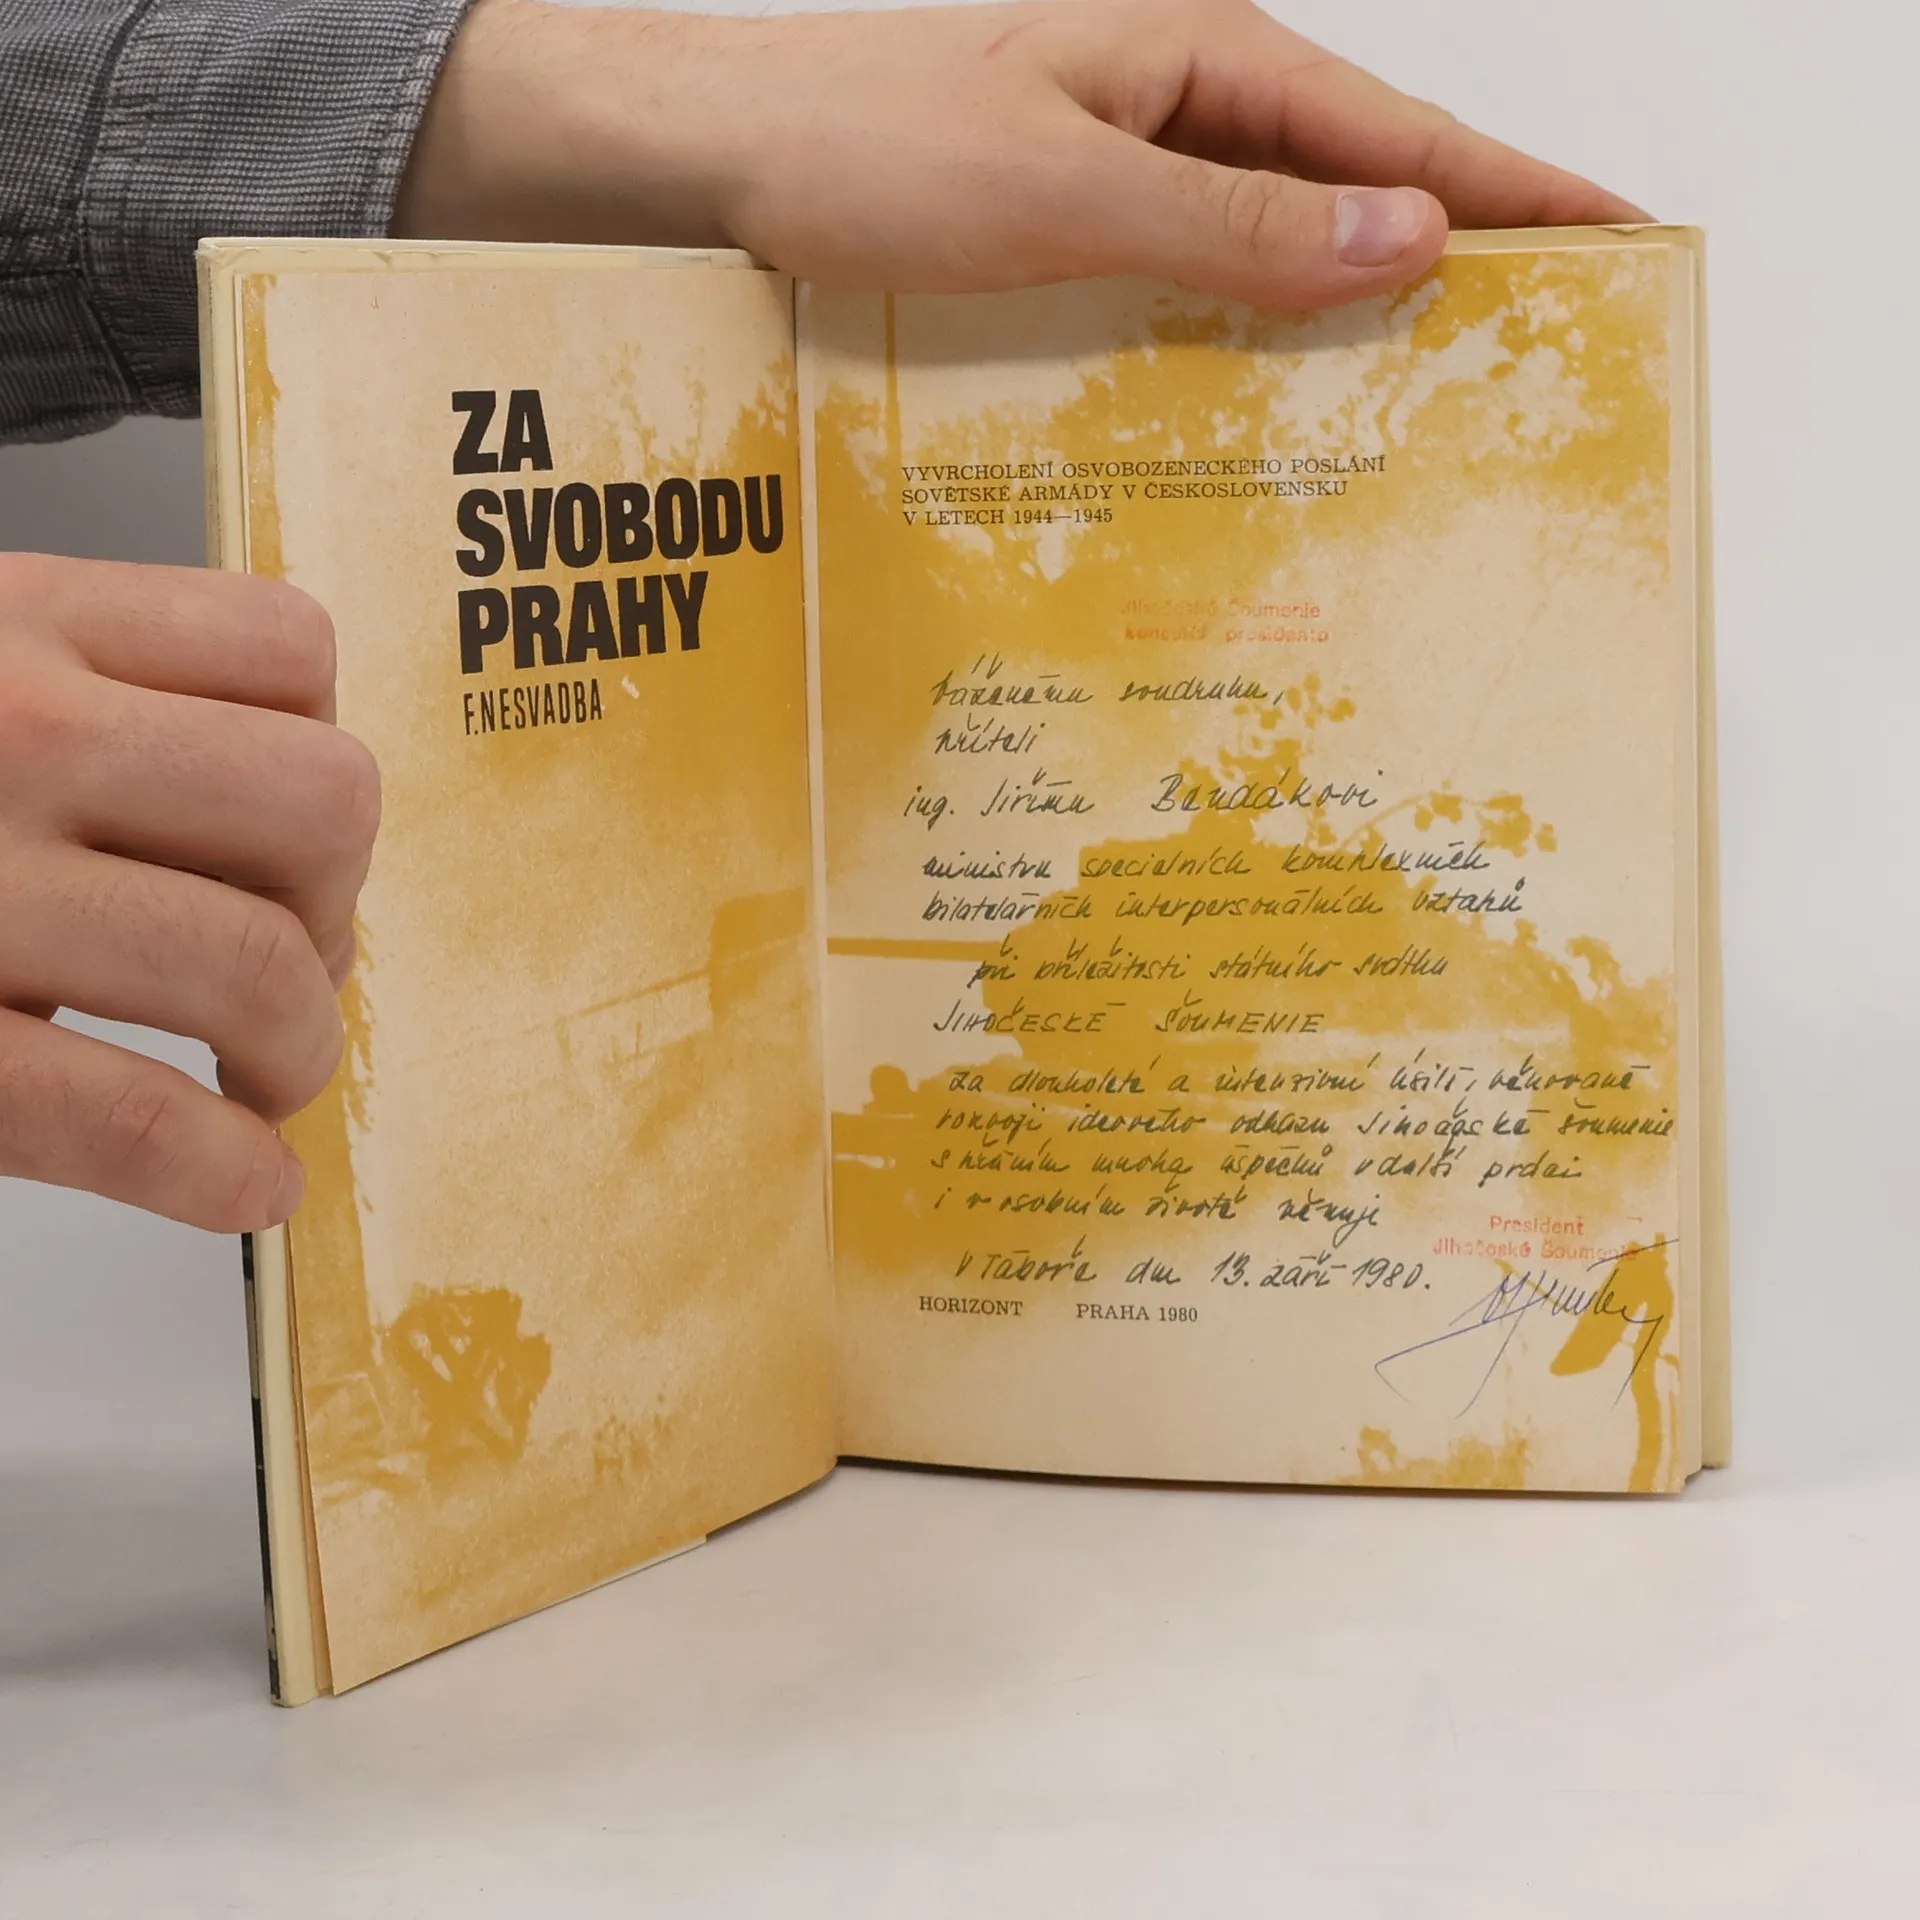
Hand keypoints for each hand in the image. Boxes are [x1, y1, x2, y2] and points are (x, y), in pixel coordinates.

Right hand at [0, 555, 377, 1230]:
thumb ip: (70, 689)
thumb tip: (252, 811)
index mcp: (13, 623)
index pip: (287, 650)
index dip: (317, 756)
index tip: (287, 840)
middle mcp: (6, 733)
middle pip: (322, 804)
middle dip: (335, 904)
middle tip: (283, 964)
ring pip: (252, 963)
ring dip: (296, 1043)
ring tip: (262, 1079)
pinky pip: (125, 1112)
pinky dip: (217, 1167)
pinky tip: (242, 1186)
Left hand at [396, 0, 1647, 309]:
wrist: (701, 161)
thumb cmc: (859, 145)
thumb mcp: (1066, 189)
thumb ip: (1237, 222)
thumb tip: (1409, 236)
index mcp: (1197, 58)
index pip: (1398, 132)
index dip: (1516, 192)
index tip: (1623, 247)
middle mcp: (1169, 106)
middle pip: (1351, 186)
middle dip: (1453, 262)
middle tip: (1546, 357)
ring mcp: (1116, 170)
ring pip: (1272, 246)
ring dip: (1344, 314)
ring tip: (1433, 400)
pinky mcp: (1063, 233)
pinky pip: (1188, 286)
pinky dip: (1240, 338)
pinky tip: (1265, 400)